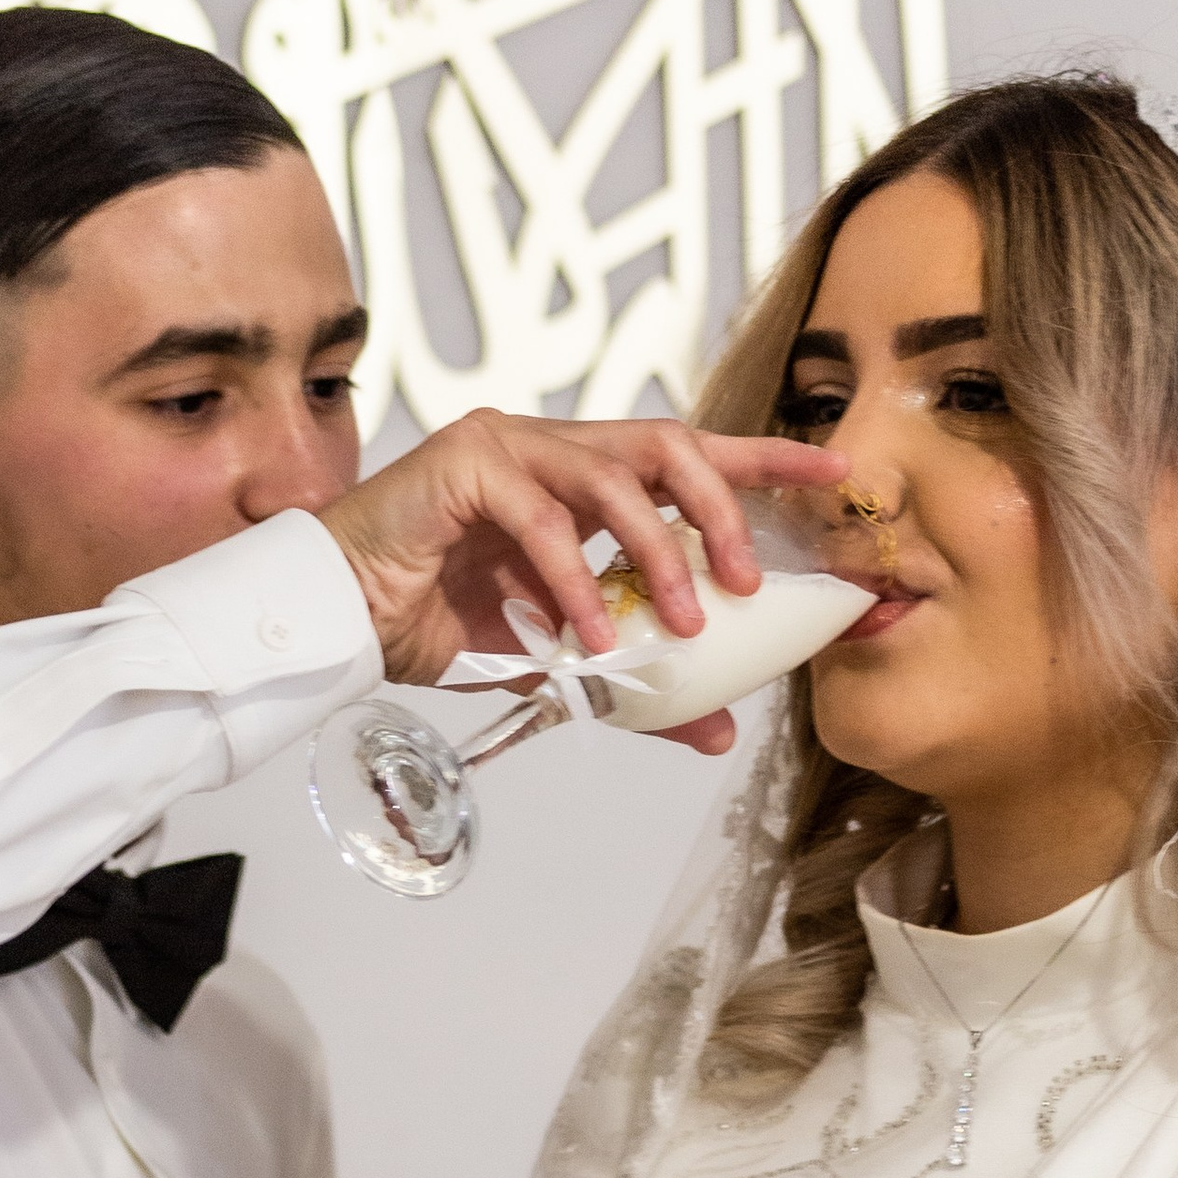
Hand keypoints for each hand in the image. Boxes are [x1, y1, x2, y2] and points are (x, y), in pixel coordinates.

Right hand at [322, 408, 843, 754]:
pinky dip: (577, 582)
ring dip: (659, 554)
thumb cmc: (438, 620)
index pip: (687, 456)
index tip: (833, 474)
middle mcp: (552, 445)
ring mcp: (508, 446)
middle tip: (749, 582)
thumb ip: (636, 684)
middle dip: (722, 510)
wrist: (344, 616)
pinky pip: (542, 522)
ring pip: (612, 479)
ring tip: (685, 623)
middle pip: (667, 447)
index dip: (761, 462)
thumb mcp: (559, 660)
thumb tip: (715, 732)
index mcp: (581, 475)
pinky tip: (591, 635)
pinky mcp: (465, 463)